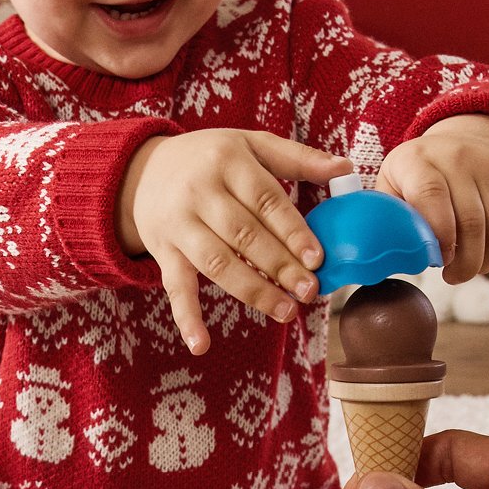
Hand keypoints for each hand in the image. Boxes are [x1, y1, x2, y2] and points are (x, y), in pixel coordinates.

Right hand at [118, 130, 351, 353]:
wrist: (142, 171)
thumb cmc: (209, 158)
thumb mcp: (250, 145)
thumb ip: (297, 158)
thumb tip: (345, 168)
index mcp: (227, 161)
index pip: (265, 199)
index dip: (292, 231)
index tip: (318, 259)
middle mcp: (199, 191)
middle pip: (244, 235)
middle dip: (279, 266)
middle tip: (310, 291)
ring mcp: (178, 224)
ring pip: (217, 263)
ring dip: (252, 291)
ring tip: (286, 311)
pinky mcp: (163, 251)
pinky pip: (174, 286)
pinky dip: (186, 317)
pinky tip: (200, 344)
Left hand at [377, 115, 488, 282]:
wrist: (462, 142)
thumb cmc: (418, 176)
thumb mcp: (392, 186)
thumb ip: (388, 218)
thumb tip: (385, 257)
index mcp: (418, 160)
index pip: (431, 196)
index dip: (438, 235)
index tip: (438, 261)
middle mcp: (458, 157)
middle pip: (470, 220)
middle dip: (464, 261)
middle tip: (454, 277)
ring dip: (486, 260)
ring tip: (470, 269)